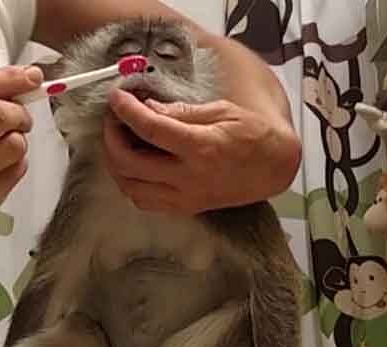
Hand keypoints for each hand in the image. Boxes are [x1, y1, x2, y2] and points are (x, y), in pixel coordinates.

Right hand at [0, 66, 43, 254]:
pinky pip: (14, 173)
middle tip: (21, 119)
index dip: (9, 79)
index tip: (31, 76)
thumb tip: (14, 88)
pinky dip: (17, 165)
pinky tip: (2, 167)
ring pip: (12, 145)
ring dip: (20, 141)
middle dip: (20, 112)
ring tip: (9, 146)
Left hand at [103, 89, 301, 213]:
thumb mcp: (222, 111)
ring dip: (116, 163)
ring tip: (120, 141)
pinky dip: (130, 183)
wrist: (274, 168)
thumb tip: (148, 107)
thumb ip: (182, 112)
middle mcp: (189, 177)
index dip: (126, 110)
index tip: (116, 97)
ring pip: (130, 187)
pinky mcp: (185, 208)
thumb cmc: (253, 135)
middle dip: (112, 137)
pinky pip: (144, 201)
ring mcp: (185, 197)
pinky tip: (134, 165)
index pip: (150, 128)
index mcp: (201, 148)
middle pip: (130, 162)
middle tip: (114, 119)